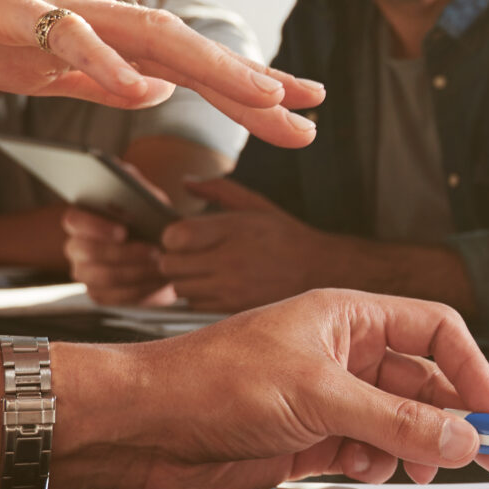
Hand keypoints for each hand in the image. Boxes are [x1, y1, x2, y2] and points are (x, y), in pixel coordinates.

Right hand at [0, 0, 320, 149]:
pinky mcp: (3, 5)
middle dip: (253, 83)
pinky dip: (101, 60)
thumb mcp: (33, 66)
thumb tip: (150, 97)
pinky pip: (60, 35)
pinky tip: (136, 86)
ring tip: (260, 96)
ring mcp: (49, 5)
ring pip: (145, 35)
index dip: (247, 84)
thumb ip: (91, 80)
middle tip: (312, 114)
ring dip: (205, 68)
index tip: (302, 111)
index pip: (187, 62)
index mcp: (97, 32)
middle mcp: (89, 10)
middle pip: (186, 49)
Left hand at [53, 289, 488, 488]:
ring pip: (399, 422)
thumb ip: (396, 419)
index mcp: (347, 318)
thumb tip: (464, 437)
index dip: (472, 369)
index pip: (435, 332)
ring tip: (416, 468)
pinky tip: (364, 471)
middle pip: (424, 383)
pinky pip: (367, 450)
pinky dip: (377, 464)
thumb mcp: (318, 395)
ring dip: (414, 446)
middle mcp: (341, 354)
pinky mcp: (307, 439)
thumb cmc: (210, 384)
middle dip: (453, 419)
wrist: (141, 430)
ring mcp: (326, 398)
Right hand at [61, 206, 174, 306]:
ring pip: (104, 277)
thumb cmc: (151, 220)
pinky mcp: (99, 294)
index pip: (74, 221)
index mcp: (80, 221)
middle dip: (124, 253)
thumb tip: (135, 210)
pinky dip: (141, 289)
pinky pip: (115, 296)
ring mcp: (84, 273)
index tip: (123, 231)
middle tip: (154, 252)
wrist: (161, 250)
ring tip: (161, 266)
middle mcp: (75, 247)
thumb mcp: (148, 205)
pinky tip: (159, 281)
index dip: (96, 227)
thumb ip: (138, 200)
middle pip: (89, 252)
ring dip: (137, 272)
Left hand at [156, 175, 344, 312]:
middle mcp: (229, 260)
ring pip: (179, 288)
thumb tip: (186, 181)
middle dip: (172, 257)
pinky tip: (212, 284)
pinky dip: (196, 295)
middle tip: (186, 253)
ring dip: (182, 278)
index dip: (171, 235)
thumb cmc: (284, 235)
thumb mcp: (254, 204)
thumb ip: (218, 189)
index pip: (176, 236)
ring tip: (199, 269)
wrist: (318, 270)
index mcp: (233, 229)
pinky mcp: (233, 307)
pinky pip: (195, 304)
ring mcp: (231, 288)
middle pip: (170, 265)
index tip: (182, 234)